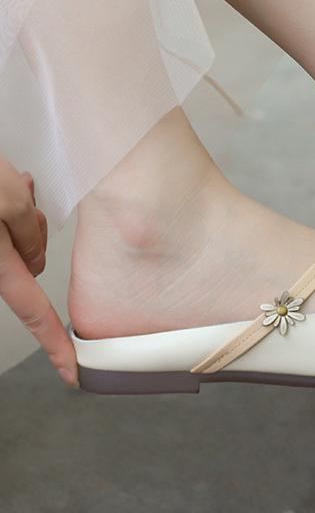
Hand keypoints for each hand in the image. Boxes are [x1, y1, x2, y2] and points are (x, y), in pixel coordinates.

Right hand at [0, 160, 76, 386]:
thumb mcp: (7, 195)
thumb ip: (29, 230)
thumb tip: (34, 259)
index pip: (34, 312)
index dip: (54, 344)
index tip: (71, 371)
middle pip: (29, 257)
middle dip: (33, 228)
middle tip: (20, 193)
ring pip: (19, 233)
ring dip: (19, 208)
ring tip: (3, 181)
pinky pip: (7, 217)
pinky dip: (9, 199)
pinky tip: (1, 180)